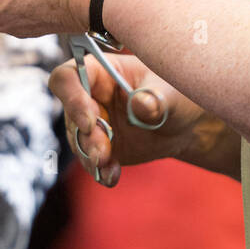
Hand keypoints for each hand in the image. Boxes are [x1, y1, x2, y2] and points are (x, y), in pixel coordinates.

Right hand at [51, 52, 207, 185]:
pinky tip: (111, 177)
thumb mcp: (170, 93)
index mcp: (101, 71)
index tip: (90, 120)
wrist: (181, 123)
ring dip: (90, 155)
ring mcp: (92, 122)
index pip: (67, 78)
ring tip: (107, 165)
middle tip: (102, 152)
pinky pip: (90, 160)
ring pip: (77, 140)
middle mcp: (90, 95)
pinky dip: (100, 170)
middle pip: (71, 114)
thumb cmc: (174, 94)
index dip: (71, 98)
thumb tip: (140, 103)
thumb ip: (155, 98)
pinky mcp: (99, 146)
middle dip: (85, 136)